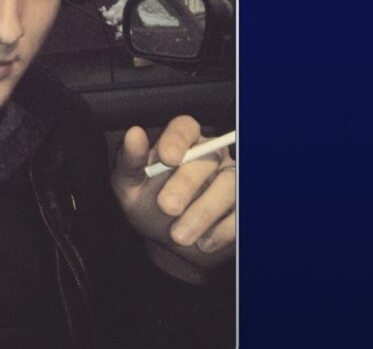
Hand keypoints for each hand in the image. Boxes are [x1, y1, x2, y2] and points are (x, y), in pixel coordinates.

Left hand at [111, 116, 235, 280]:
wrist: (169, 244)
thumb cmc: (148, 206)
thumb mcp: (130, 187)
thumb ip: (130, 161)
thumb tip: (134, 134)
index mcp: (181, 144)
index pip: (185, 127)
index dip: (178, 139)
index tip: (167, 157)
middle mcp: (210, 156)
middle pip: (208, 157)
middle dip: (186, 182)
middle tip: (167, 207)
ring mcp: (231, 179)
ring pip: (229, 184)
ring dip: (203, 212)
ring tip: (179, 236)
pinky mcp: (242, 206)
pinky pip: (242, 212)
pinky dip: (224, 229)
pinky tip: (204, 242)